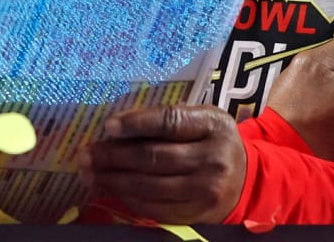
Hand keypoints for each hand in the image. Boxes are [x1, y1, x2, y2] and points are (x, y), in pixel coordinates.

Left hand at [80, 104, 246, 223]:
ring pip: (149, 186)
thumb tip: (121, 125)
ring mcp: (204, 190)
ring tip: (90, 173)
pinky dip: (128, 198)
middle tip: (86, 154)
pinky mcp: (197, 215)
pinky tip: (112, 189)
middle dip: (114, 156)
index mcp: (213, 125)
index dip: (137, 123)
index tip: (108, 126)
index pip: (170, 122)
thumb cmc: (215, 140)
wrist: (247, 180)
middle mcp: (211, 158)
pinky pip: (155, 208)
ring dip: (114, 180)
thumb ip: (172, 119)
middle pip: (154, 157)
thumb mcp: (204, 119)